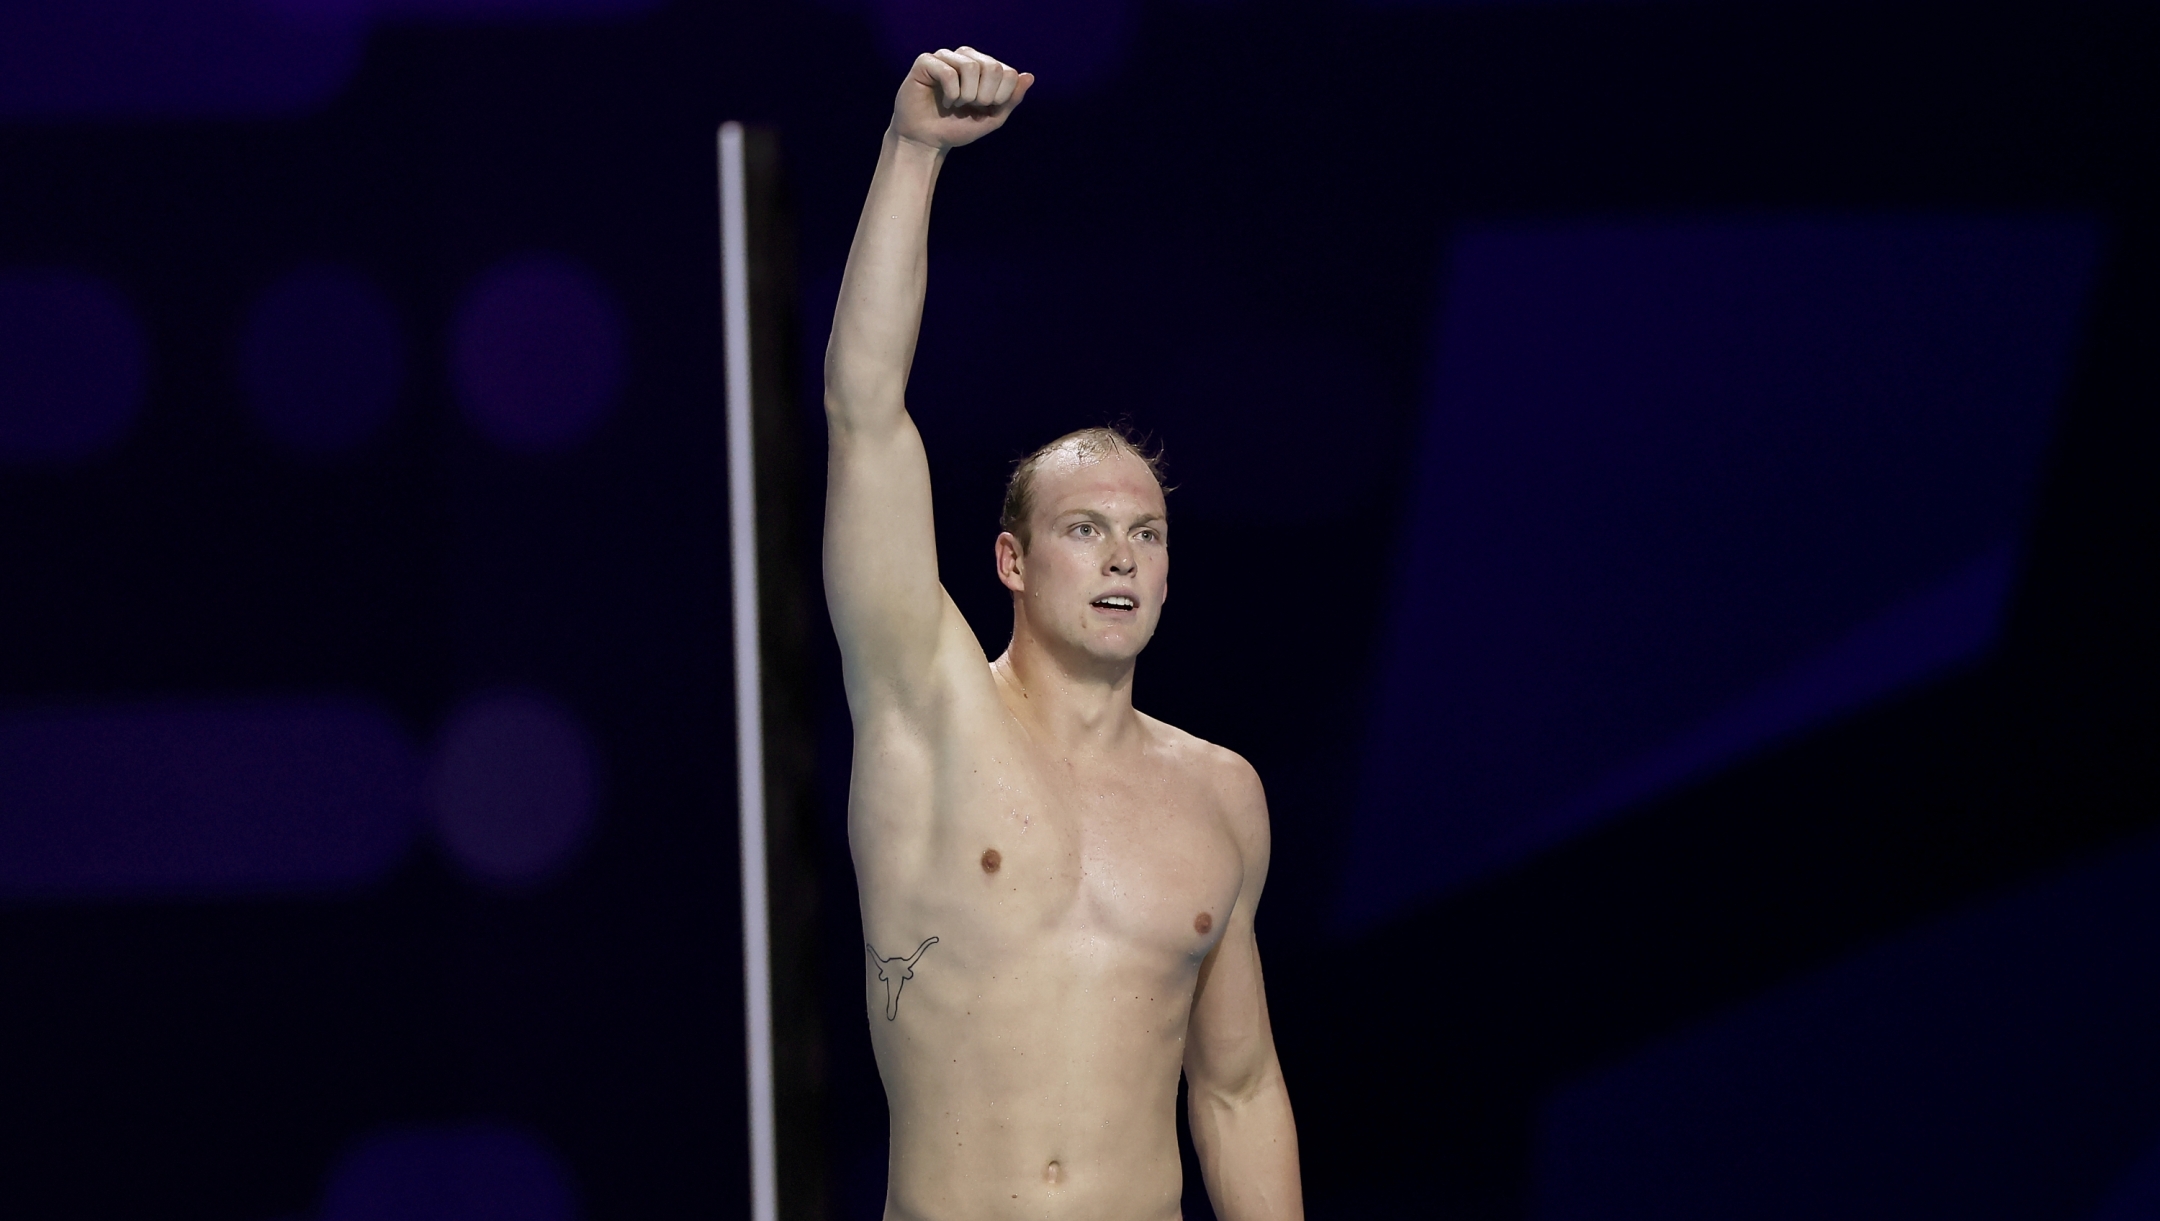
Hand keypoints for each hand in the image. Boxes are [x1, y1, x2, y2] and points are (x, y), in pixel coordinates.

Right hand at [891, 47, 1034, 150]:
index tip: (985, 108)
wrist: (927, 141)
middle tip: (969, 106)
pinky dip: (951, 93)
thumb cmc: (958, 128)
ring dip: (966, 95)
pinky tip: (944, 100)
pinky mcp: (926, 61)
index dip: (1001, 97)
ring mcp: (946, 56)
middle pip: (992, 67)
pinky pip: (948, 72)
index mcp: (985, 66)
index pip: (1009, 73)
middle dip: (984, 96)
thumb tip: (1029, 76)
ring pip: (971, 66)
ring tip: (956, 103)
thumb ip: (1011, 99)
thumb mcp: (992, 118)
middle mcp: (967, 56)